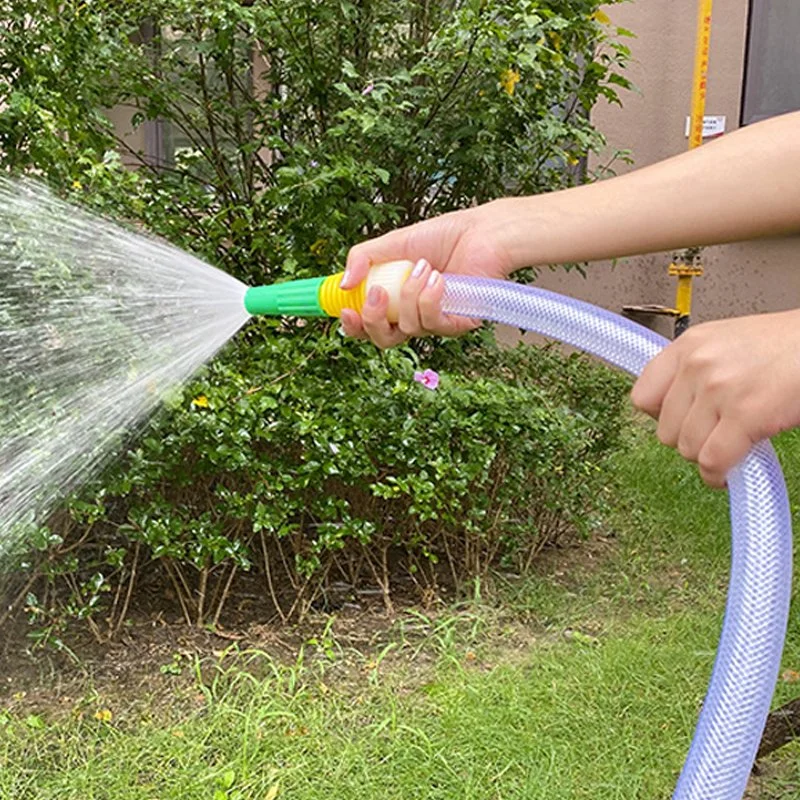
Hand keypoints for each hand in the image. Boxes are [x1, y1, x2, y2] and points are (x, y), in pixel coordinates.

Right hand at [340, 202, 514, 347]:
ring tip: (423, 267)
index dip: (353, 325)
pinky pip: (434, 325)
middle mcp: (414, 315)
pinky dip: (430, 300)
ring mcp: (435, 322)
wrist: (480, 232)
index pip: (368, 325)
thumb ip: (363, 259)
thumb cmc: (443, 237)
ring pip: (409, 329)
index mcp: (395, 300)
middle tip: (378, 293)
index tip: (345, 309)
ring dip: (410, 296)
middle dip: (374, 320)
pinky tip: (437, 278)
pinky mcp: (457, 323)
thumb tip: (342, 284)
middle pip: (384, 340)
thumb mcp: (393, 243)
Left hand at [631, 310, 799, 486]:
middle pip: (665, 430)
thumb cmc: (785, 347)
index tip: (682, 422)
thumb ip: (696, 371)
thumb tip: (676, 410)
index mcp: (689, 346)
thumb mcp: (726, 343)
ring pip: (687, 449)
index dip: (661, 418)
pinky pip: (712, 461)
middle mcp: (697, 365)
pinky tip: (730, 473)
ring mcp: (718, 389)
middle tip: (715, 436)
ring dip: (707, 457)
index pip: (642, 396)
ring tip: (729, 448)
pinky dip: (718, 475)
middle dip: (690, 440)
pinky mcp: (745, 414)